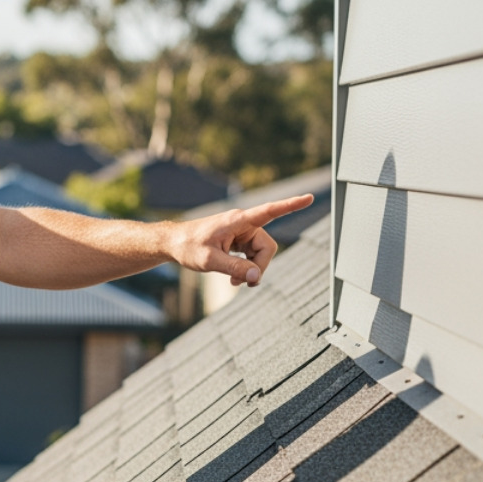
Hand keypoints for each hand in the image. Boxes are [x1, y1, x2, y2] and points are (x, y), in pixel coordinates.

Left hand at [169, 194, 315, 286]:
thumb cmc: (188, 246)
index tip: (309, 198)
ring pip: (261, 254)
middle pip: (267, 247)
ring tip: (236, 283)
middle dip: (259, 267)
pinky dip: (247, 269)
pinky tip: (235, 279)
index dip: (290, 206)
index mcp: (238, 221)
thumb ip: (234, 269)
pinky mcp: (239, 241)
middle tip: (243, 283)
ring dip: (252, 270)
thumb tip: (256, 277)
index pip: (269, 211)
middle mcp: (243, 224)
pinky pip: (253, 257)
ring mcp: (242, 233)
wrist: (174, 243)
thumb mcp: (209, 261)